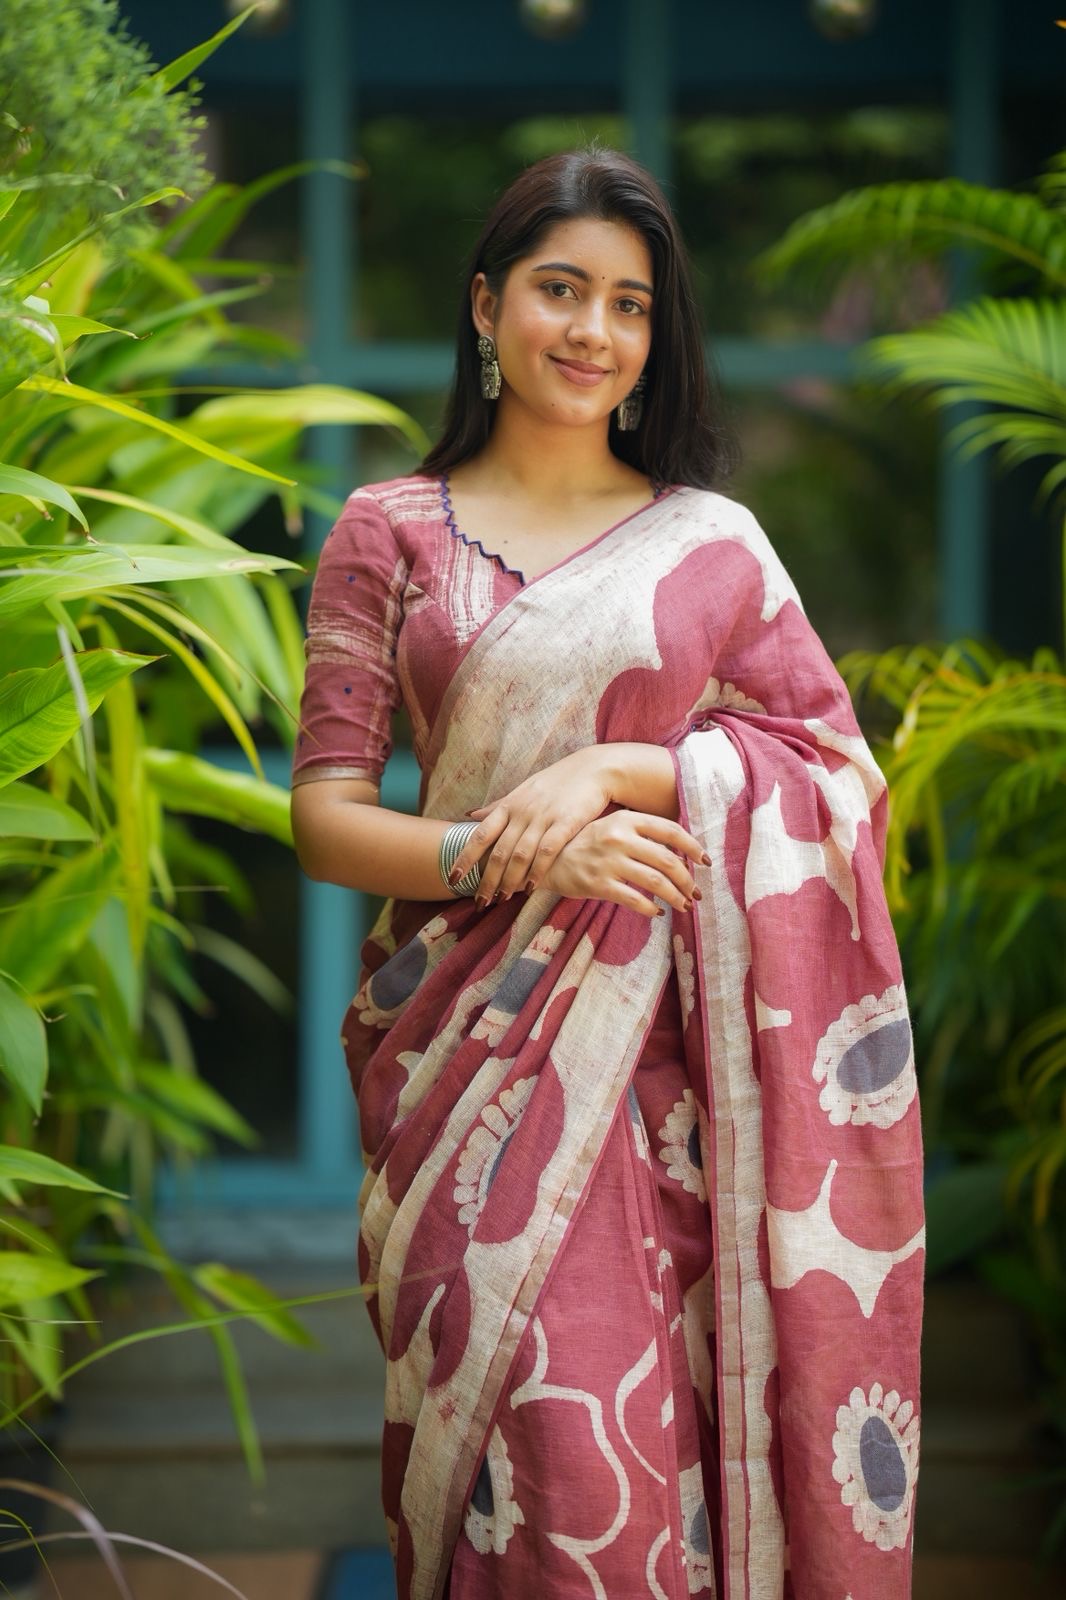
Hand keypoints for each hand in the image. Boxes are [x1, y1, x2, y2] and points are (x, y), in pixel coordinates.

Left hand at [447, 747, 613, 904]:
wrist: (593, 769)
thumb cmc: (556, 782)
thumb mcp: (522, 791)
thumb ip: (496, 807)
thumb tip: (469, 815)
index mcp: (509, 806)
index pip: (480, 835)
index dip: (465, 858)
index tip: (452, 878)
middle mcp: (522, 812)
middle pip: (499, 851)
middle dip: (487, 879)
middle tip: (479, 902)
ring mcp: (544, 817)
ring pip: (520, 854)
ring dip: (509, 880)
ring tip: (501, 899)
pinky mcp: (566, 823)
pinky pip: (548, 851)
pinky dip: (537, 871)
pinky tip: (530, 887)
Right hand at [542, 810, 708, 919]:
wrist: (546, 858)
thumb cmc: (585, 843)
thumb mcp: (612, 828)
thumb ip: (642, 836)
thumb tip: (680, 857)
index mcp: (626, 819)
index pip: (670, 830)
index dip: (692, 846)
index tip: (705, 861)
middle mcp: (619, 837)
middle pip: (667, 860)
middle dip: (687, 880)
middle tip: (696, 893)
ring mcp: (608, 861)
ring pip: (655, 881)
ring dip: (675, 897)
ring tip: (684, 906)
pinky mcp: (597, 884)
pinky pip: (634, 899)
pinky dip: (651, 908)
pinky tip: (658, 912)